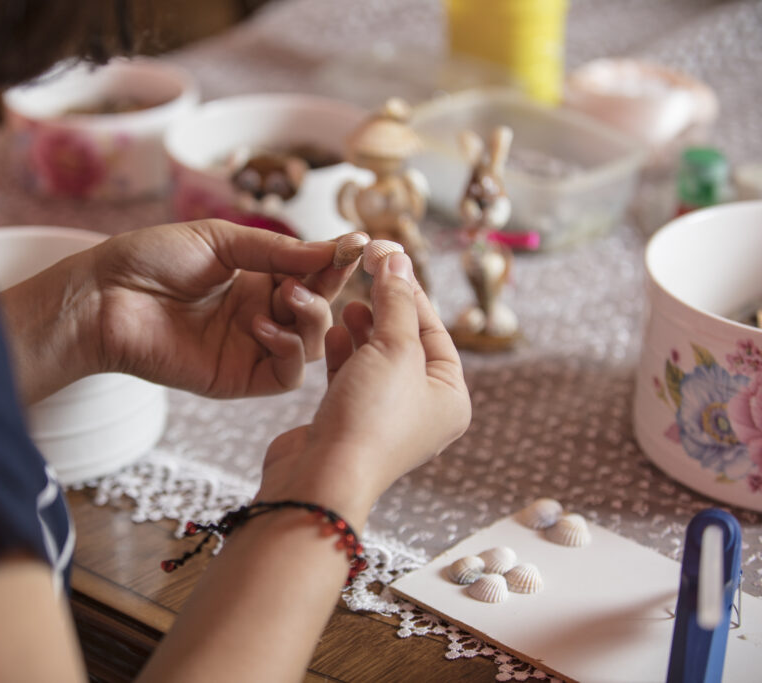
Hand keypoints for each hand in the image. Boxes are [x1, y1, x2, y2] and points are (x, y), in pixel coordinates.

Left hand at [0, 220, 355, 402]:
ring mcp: (249, 349)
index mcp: (255, 278)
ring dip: (310, 318)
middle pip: (318, 309)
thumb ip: (278, 251)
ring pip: (309, 345)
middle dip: (330, 287)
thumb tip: (336, 247)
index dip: (335, 260)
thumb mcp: (221, 241)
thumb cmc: (150, 260)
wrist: (103, 296)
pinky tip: (263, 326)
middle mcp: (259, 314)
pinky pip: (284, 376)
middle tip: (333, 267)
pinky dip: (287, 351)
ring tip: (286, 295)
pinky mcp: (236, 379)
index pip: (311, 273)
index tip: (362, 244)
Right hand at [256, 251, 470, 525]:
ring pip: (377, 361)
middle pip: (407, 345)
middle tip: (366, 278)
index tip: (388, 260)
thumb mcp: (394, 349)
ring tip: (347, 306)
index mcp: (450, 399)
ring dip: (363, 330)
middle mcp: (422, 412)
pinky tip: (332, 334)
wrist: (323, 476)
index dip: (411, 293)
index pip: (436, 332)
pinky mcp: (350, 423)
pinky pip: (352, 378)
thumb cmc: (370, 418)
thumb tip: (399, 259)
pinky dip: (344, 354)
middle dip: (385, 310)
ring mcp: (384, 419)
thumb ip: (397, 301)